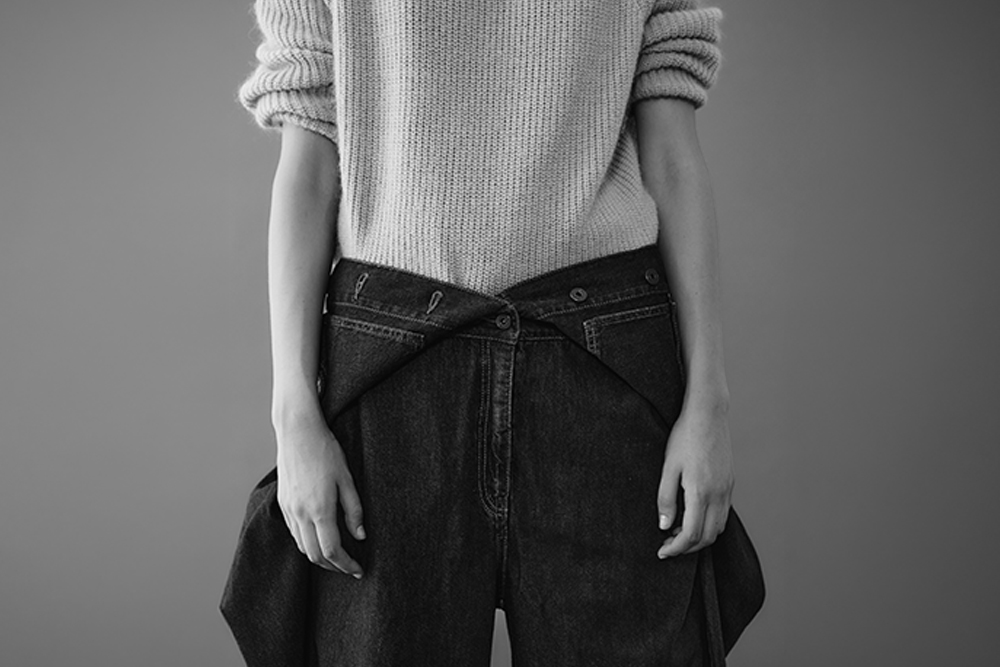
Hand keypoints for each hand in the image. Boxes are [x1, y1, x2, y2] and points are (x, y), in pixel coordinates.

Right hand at [275, 413, 365, 577]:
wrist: (297, 432)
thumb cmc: (326, 451)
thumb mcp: (346, 479)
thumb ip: (354, 510)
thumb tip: (360, 536)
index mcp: (319, 509)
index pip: (332, 551)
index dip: (346, 565)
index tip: (358, 570)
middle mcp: (300, 514)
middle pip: (315, 555)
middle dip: (334, 567)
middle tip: (350, 567)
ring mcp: (289, 509)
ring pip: (302, 547)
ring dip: (320, 557)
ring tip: (338, 556)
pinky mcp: (282, 503)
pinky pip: (294, 533)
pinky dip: (308, 543)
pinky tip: (320, 537)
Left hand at [656, 403, 733, 557]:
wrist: (708, 414)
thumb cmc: (684, 437)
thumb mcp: (668, 467)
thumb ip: (665, 498)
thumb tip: (664, 525)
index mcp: (701, 492)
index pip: (691, 535)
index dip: (676, 548)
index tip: (662, 552)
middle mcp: (718, 494)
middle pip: (707, 537)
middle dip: (687, 547)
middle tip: (667, 544)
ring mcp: (727, 489)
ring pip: (718, 528)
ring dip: (700, 536)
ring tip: (677, 530)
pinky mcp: (730, 483)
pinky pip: (723, 514)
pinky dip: (709, 523)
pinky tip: (692, 515)